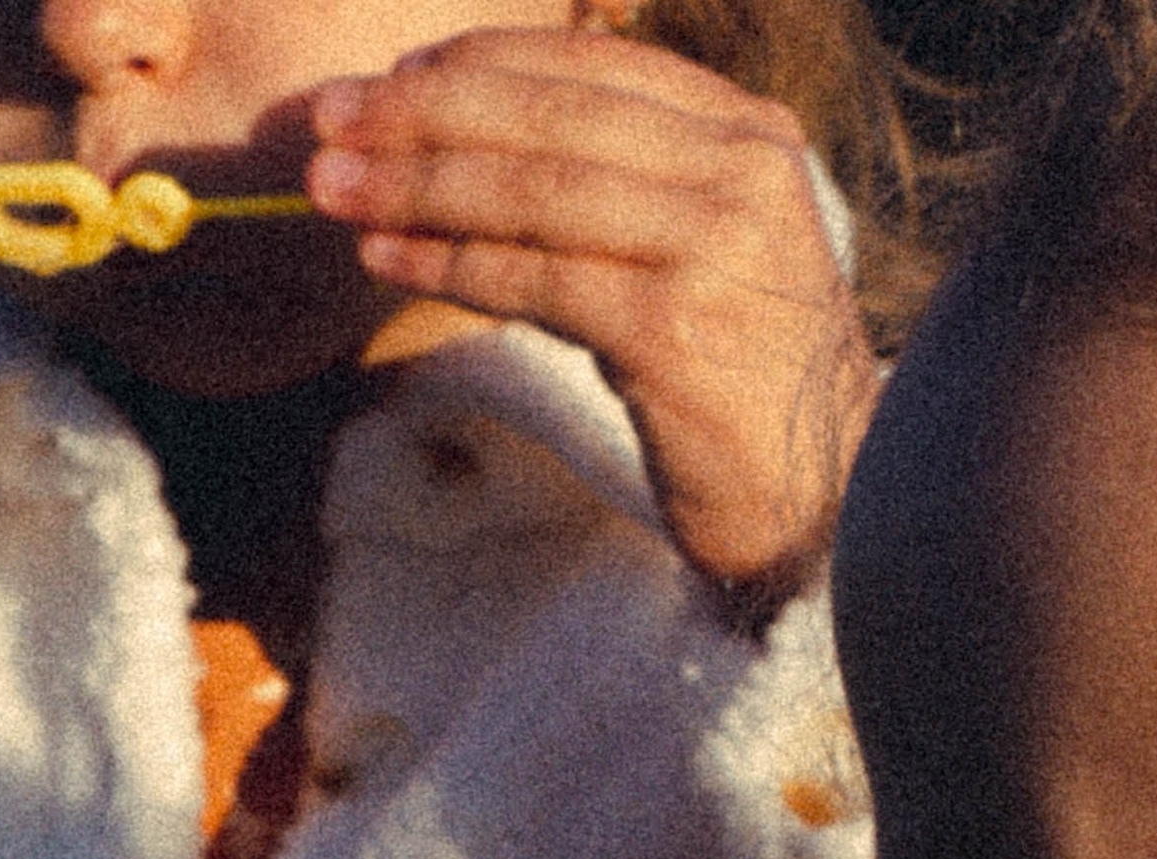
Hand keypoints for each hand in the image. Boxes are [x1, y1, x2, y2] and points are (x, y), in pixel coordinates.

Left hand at [305, 22, 878, 605]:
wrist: (828, 498)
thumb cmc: (744, 379)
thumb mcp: (705, 246)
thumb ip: (626, 180)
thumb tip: (468, 136)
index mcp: (748, 131)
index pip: (590, 63)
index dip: (476, 63)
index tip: (390, 80)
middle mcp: (739, 172)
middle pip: (549, 114)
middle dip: (423, 113)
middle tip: (328, 121)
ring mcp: (712, 246)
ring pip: (533, 190)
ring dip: (417, 185)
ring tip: (332, 188)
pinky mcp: (674, 328)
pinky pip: (535, 277)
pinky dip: (450, 263)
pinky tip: (387, 256)